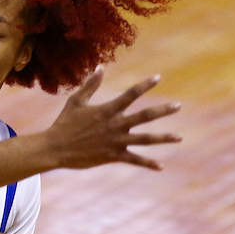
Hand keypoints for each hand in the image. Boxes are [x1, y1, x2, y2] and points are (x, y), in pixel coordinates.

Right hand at [44, 68, 181, 170]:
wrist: (55, 148)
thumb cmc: (64, 123)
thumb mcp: (76, 101)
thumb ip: (91, 85)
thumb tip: (100, 67)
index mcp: (107, 110)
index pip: (130, 94)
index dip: (145, 85)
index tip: (158, 78)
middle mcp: (115, 124)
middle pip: (144, 116)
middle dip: (163, 111)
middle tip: (178, 106)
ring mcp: (116, 141)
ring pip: (145, 139)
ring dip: (163, 138)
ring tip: (179, 137)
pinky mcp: (113, 156)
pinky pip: (134, 159)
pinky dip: (147, 163)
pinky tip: (160, 166)